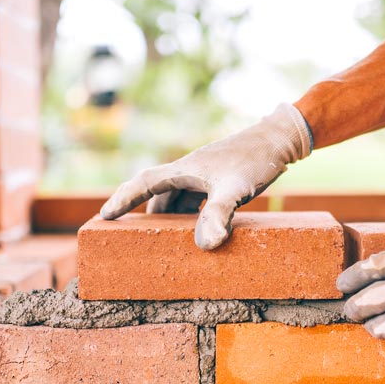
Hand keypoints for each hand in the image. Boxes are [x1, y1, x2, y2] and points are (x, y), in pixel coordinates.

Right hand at [100, 103, 311, 249]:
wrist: (281, 139)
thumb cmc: (256, 160)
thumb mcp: (235, 189)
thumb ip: (218, 214)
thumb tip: (206, 244)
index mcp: (184, 170)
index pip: (143, 183)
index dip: (122, 199)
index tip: (104, 215)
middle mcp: (189, 170)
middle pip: (157, 192)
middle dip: (143, 213)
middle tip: (130, 236)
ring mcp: (204, 173)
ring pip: (175, 196)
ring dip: (167, 215)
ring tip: (163, 238)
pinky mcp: (219, 177)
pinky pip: (193, 197)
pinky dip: (188, 213)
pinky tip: (198, 227)